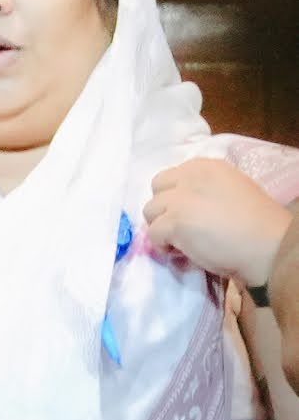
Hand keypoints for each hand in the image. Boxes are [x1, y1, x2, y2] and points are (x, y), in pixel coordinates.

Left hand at [147, 156, 298, 300]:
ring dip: (162, 227)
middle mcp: (189, 176)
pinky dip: (163, 246)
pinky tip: (183, 252)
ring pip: (150, 211)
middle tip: (181, 226)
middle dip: (164, 207)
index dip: (176, 196)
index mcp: (206, 166)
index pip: (172, 176)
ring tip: (183, 241)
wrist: (269, 245)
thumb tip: (184, 205)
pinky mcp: (172, 222)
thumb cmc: (258, 223)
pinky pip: (153, 234)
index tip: (189, 212)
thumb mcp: (232, 190)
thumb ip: (205, 190)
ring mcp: (178, 199)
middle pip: (157, 189)